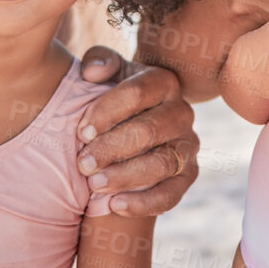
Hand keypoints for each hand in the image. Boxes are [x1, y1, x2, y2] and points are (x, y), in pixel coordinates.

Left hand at [75, 50, 198, 216]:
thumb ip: (99, 62)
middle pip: (150, 130)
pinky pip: (172, 194)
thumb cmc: (114, 99)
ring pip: (162, 163)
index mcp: (164, 82)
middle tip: (82, 163)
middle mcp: (182, 112)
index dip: (107, 111)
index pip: (139, 91)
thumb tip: (93, 72)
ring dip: (126, 176)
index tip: (80, 131)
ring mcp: (188, 145)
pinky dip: (144, 203)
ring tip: (94, 185)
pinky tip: (115, 206)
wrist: (131, 128)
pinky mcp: (188, 175)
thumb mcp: (107, 75)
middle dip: (112, 148)